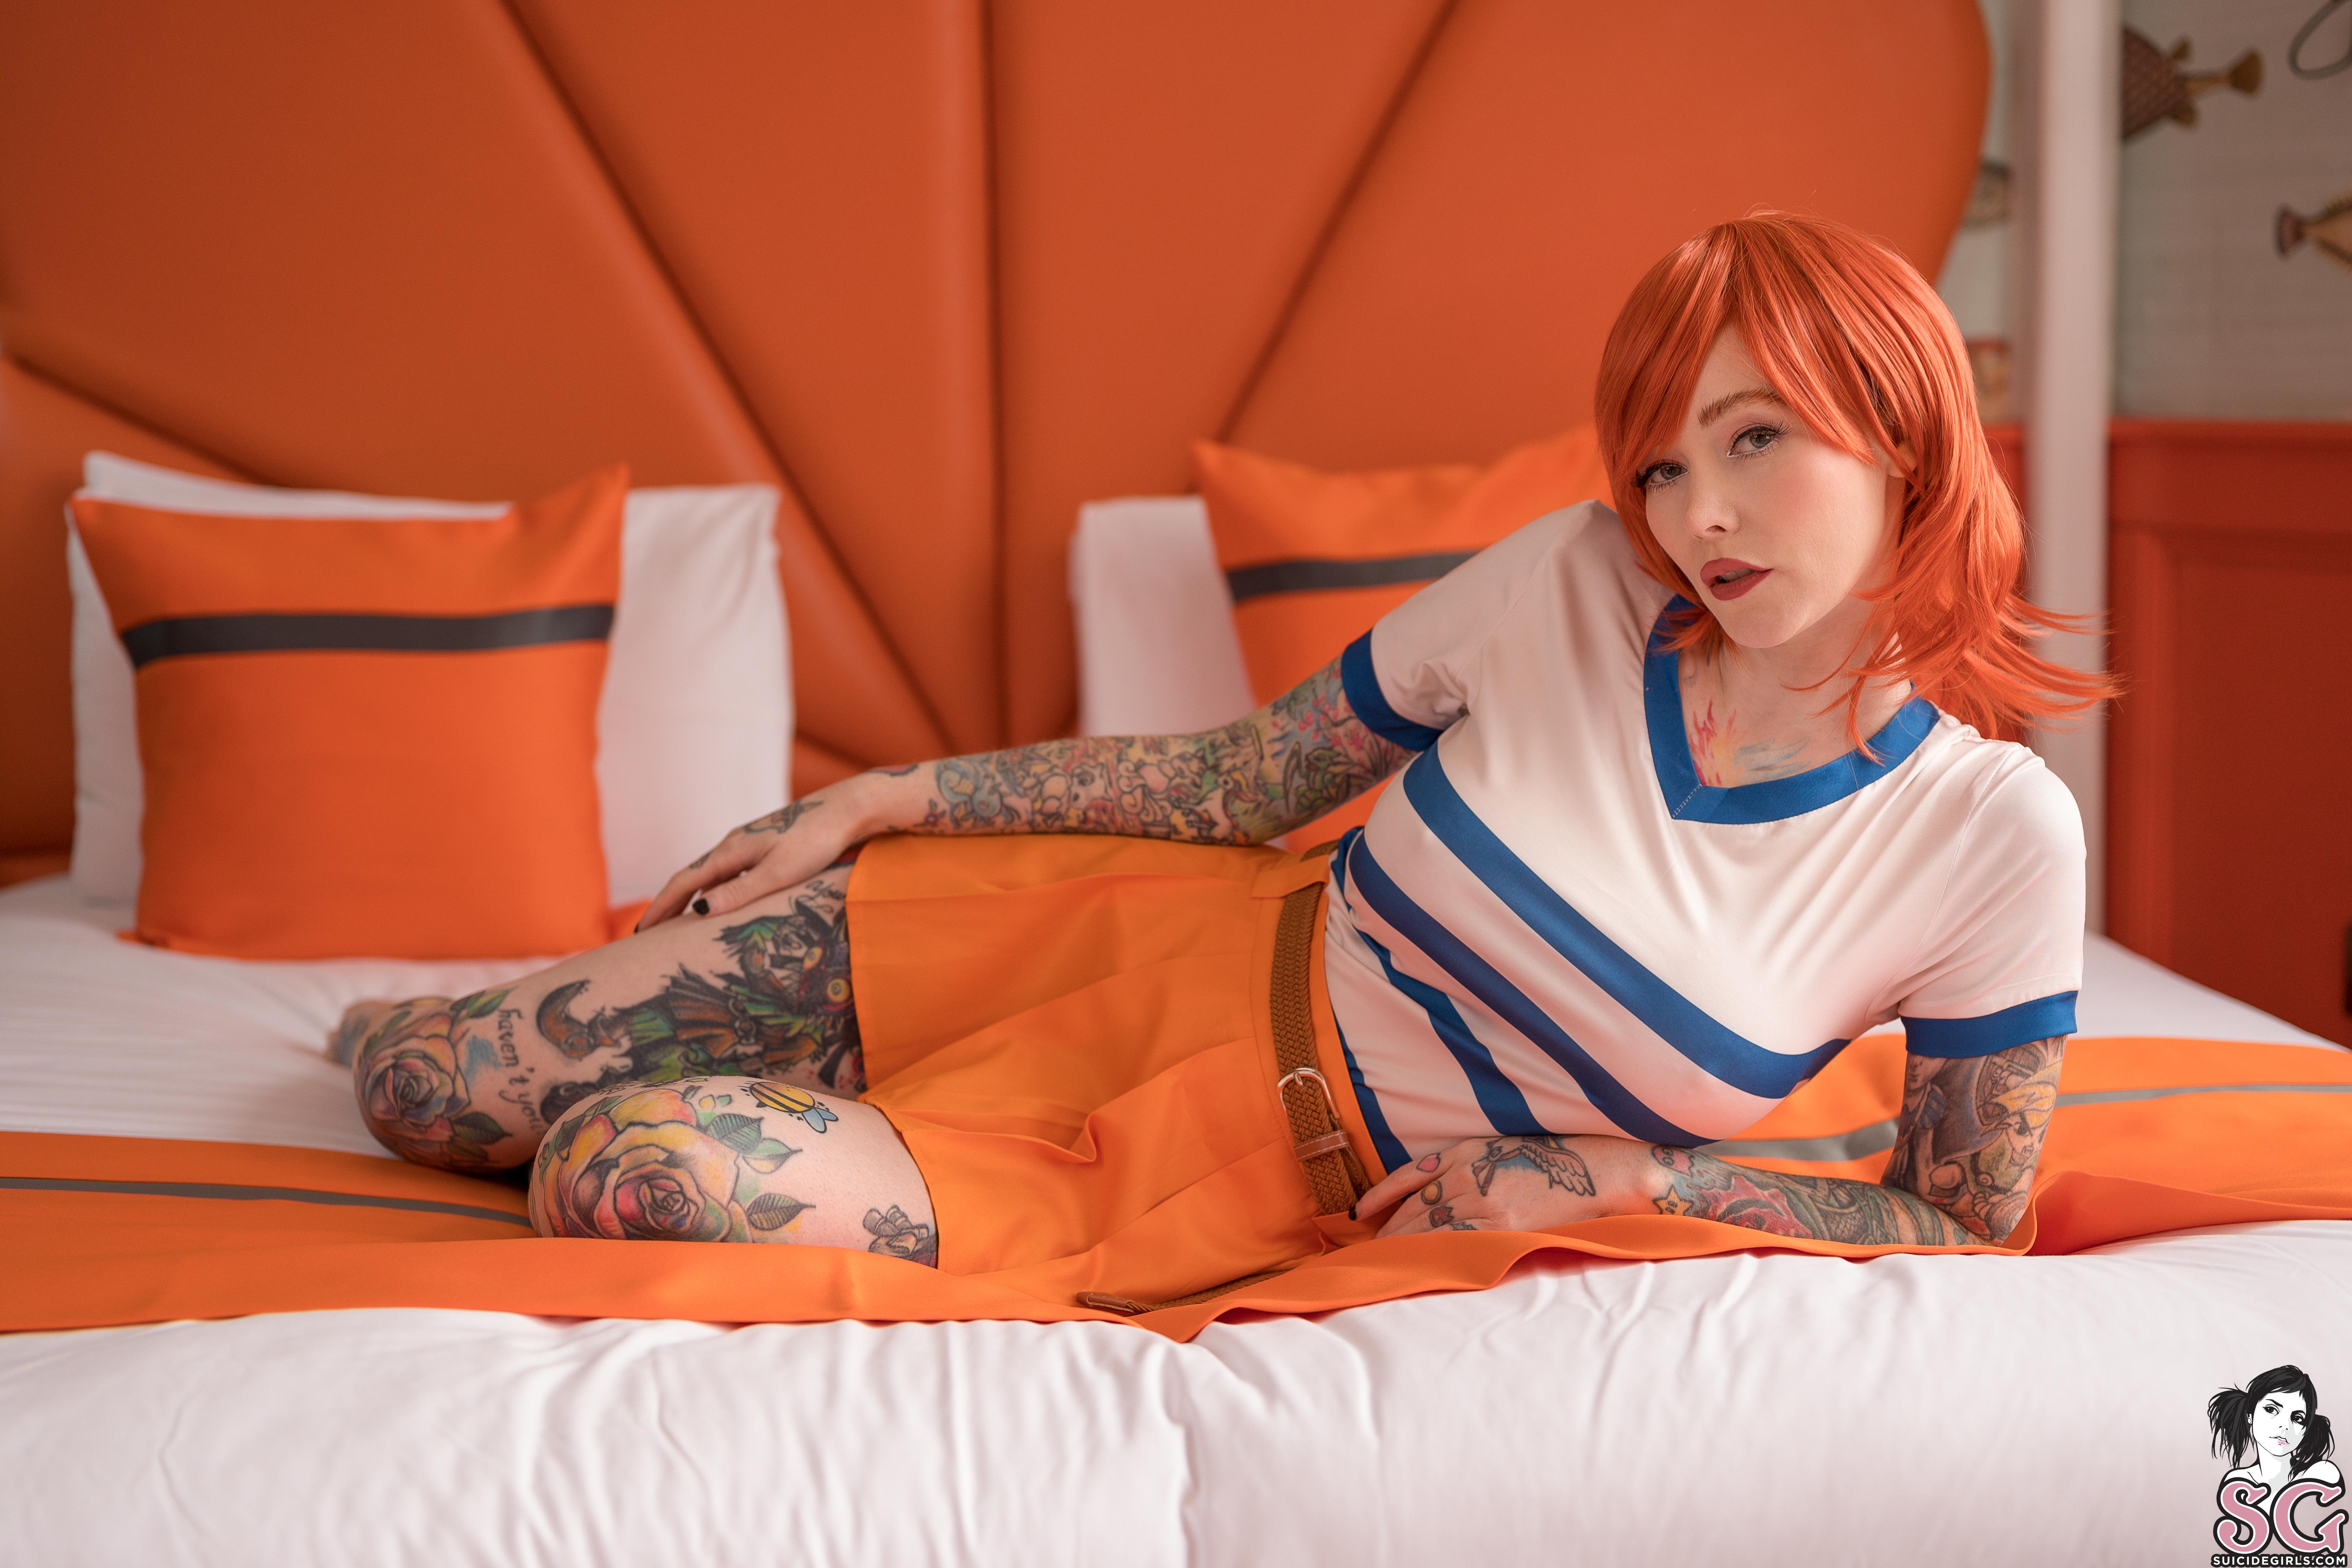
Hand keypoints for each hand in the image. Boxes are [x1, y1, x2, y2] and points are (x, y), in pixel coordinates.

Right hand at [637, 785, 868, 930]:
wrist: (848, 809)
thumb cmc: (817, 842)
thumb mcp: (779, 873)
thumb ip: (740, 892)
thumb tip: (697, 911)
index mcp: (732, 851)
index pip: (684, 882)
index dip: (661, 907)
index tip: (641, 931)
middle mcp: (734, 843)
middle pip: (691, 876)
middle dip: (668, 904)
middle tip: (648, 931)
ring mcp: (750, 841)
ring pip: (710, 873)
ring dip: (690, 896)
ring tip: (677, 921)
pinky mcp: (766, 843)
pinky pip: (729, 870)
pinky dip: (715, 888)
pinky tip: (721, 900)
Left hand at [1353, 1133, 1657, 1237]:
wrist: (1598, 1170)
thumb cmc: (1551, 1158)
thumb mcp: (1499, 1147)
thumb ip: (1463, 1164)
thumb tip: (1427, 1194)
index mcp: (1467, 1151)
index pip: (1408, 1176)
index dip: (1380, 1196)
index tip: (1359, 1214)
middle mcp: (1469, 1175)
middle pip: (1414, 1208)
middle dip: (1387, 1230)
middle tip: (1367, 1249)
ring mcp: (1485, 1202)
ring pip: (1429, 1228)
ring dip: (1403, 1247)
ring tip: (1385, 1263)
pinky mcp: (1503, 1228)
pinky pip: (1457, 1244)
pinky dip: (1432, 1255)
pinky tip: (1418, 1266)